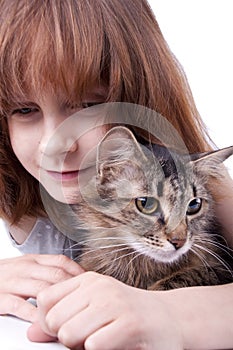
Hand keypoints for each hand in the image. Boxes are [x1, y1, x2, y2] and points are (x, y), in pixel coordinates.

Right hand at [0, 254, 82, 322]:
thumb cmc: (6, 274)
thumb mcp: (26, 265)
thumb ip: (46, 269)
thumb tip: (73, 276)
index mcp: (34, 260)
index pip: (62, 261)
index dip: (79, 272)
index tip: (92, 283)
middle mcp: (25, 268)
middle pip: (56, 276)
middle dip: (74, 289)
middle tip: (88, 301)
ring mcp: (13, 282)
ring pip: (42, 290)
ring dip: (59, 303)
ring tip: (73, 314)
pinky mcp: (1, 297)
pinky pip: (21, 306)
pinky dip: (35, 315)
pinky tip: (45, 322)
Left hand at [29, 271, 182, 348]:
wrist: (168, 319)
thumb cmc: (128, 313)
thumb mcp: (92, 308)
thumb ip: (62, 318)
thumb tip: (32, 332)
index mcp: (88, 280)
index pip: (46, 300)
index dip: (48, 321)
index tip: (65, 328)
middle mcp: (99, 287)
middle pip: (55, 321)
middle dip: (65, 337)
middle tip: (86, 337)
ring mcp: (114, 303)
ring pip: (70, 334)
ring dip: (81, 346)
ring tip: (99, 340)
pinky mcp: (129, 324)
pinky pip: (93, 346)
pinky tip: (112, 343)